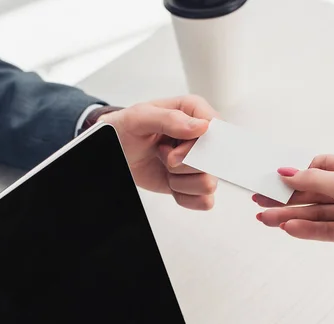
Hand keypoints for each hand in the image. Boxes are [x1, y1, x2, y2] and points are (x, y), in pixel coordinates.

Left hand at [99, 96, 218, 210]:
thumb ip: (170, 118)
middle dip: (182, 165)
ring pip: (208, 184)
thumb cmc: (127, 129)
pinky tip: (170, 182)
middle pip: (212, 162)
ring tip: (165, 166)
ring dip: (180, 181)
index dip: (195, 146)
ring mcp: (200, 161)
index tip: (172, 148)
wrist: (117, 151)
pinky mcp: (195, 182)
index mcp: (196, 112)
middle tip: (163, 155)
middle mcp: (203, 137)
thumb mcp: (140, 117)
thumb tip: (201, 126)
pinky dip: (183, 196)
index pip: (216, 132)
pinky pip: (204, 200)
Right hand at [254, 155, 333, 292]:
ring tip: (265, 219)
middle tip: (261, 201)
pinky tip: (287, 228)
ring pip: (314, 212)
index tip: (276, 179)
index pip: (320, 167)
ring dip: (289, 215)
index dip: (298, 173)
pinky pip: (322, 229)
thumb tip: (287, 172)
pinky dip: (304, 229)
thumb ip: (311, 179)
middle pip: (312, 192)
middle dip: (287, 198)